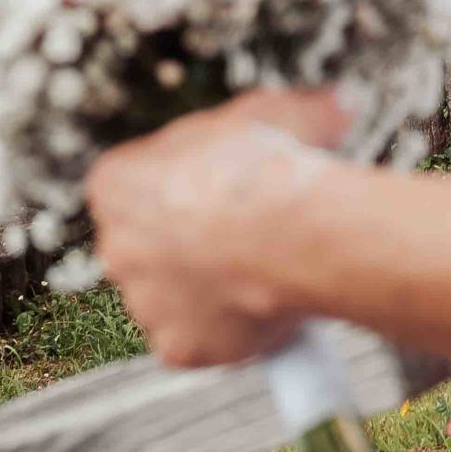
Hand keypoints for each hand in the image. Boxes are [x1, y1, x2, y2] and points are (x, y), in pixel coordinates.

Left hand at [87, 87, 350, 368]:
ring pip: (169, 293)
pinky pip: (197, 336)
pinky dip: (222, 325)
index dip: (179, 179)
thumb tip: (331, 106)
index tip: (213, 179)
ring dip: (201, 282)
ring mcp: (145, 301)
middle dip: (185, 235)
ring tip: (253, 262)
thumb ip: (290, 110)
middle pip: (146, 241)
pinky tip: (255, 299)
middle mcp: (119, 247)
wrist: (293, 233)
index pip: (133, 182)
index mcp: (118, 184)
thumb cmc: (268, 167)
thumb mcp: (274, 110)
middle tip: (235, 222)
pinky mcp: (178, 346)